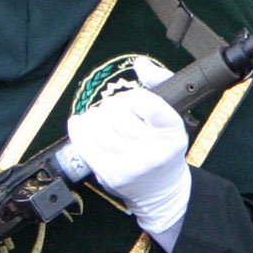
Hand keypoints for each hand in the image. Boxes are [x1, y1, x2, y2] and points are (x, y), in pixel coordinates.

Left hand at [66, 86, 191, 245]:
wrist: (161, 189)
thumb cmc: (162, 147)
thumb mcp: (169, 115)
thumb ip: (158, 84)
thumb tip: (140, 64)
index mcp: (173, 131)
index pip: (146, 102)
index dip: (131, 97)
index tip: (129, 100)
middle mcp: (156, 150)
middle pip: (118, 112)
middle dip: (111, 107)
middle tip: (113, 112)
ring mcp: (132, 165)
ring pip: (100, 127)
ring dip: (95, 118)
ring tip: (99, 121)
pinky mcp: (112, 175)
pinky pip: (86, 145)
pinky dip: (79, 131)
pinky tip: (79, 124)